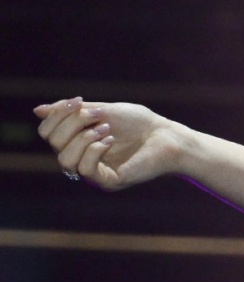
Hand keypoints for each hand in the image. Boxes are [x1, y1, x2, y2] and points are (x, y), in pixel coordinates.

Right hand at [34, 97, 183, 189]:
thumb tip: (38, 111)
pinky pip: (84, 169)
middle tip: (99, 115)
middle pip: (53, 143)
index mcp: (77, 142)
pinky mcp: (108, 181)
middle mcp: (81, 159)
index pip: (47, 132)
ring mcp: (94, 172)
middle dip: (72, 123)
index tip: (80, 101)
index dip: (58, 114)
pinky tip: (110, 141)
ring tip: (106, 129)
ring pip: (64, 159)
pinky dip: (94, 150)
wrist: (167, 135)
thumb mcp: (103, 110)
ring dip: (83, 138)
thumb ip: (73, 112)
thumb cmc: (138, 123)